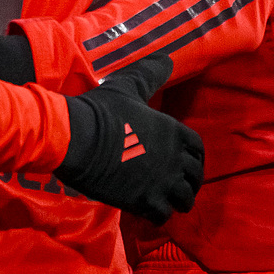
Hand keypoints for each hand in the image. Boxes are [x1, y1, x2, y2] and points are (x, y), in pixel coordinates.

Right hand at [53, 53, 202, 224]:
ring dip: (174, 201)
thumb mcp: (127, 86)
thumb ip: (150, 73)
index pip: (197, 149)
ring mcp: (163, 182)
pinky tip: (145, 210)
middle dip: (187, 183)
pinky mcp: (145, 200)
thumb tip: (167, 57)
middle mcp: (175, 158)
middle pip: (195, 178)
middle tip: (172, 185)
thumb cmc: (100, 110)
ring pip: (184, 200)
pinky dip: (156, 215)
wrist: (75, 137)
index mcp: (174, 131)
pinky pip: (162, 216)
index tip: (182, 162)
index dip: (193, 158)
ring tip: (161, 200)